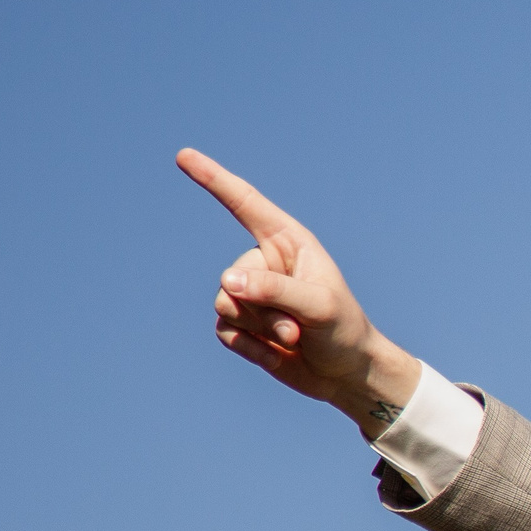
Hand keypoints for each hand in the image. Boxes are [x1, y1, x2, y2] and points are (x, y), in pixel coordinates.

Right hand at [177, 149, 419, 435]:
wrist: (347, 375)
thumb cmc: (344, 330)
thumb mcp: (319, 306)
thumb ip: (275, 289)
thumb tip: (229, 280)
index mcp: (287, 243)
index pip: (245, 204)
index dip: (213, 179)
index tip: (183, 155)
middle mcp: (264, 263)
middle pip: (232, 277)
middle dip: (264, 308)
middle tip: (300, 326)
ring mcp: (250, 294)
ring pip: (225, 304)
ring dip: (260, 329)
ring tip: (294, 337)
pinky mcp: (242, 325)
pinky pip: (225, 331)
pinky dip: (252, 349)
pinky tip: (279, 354)